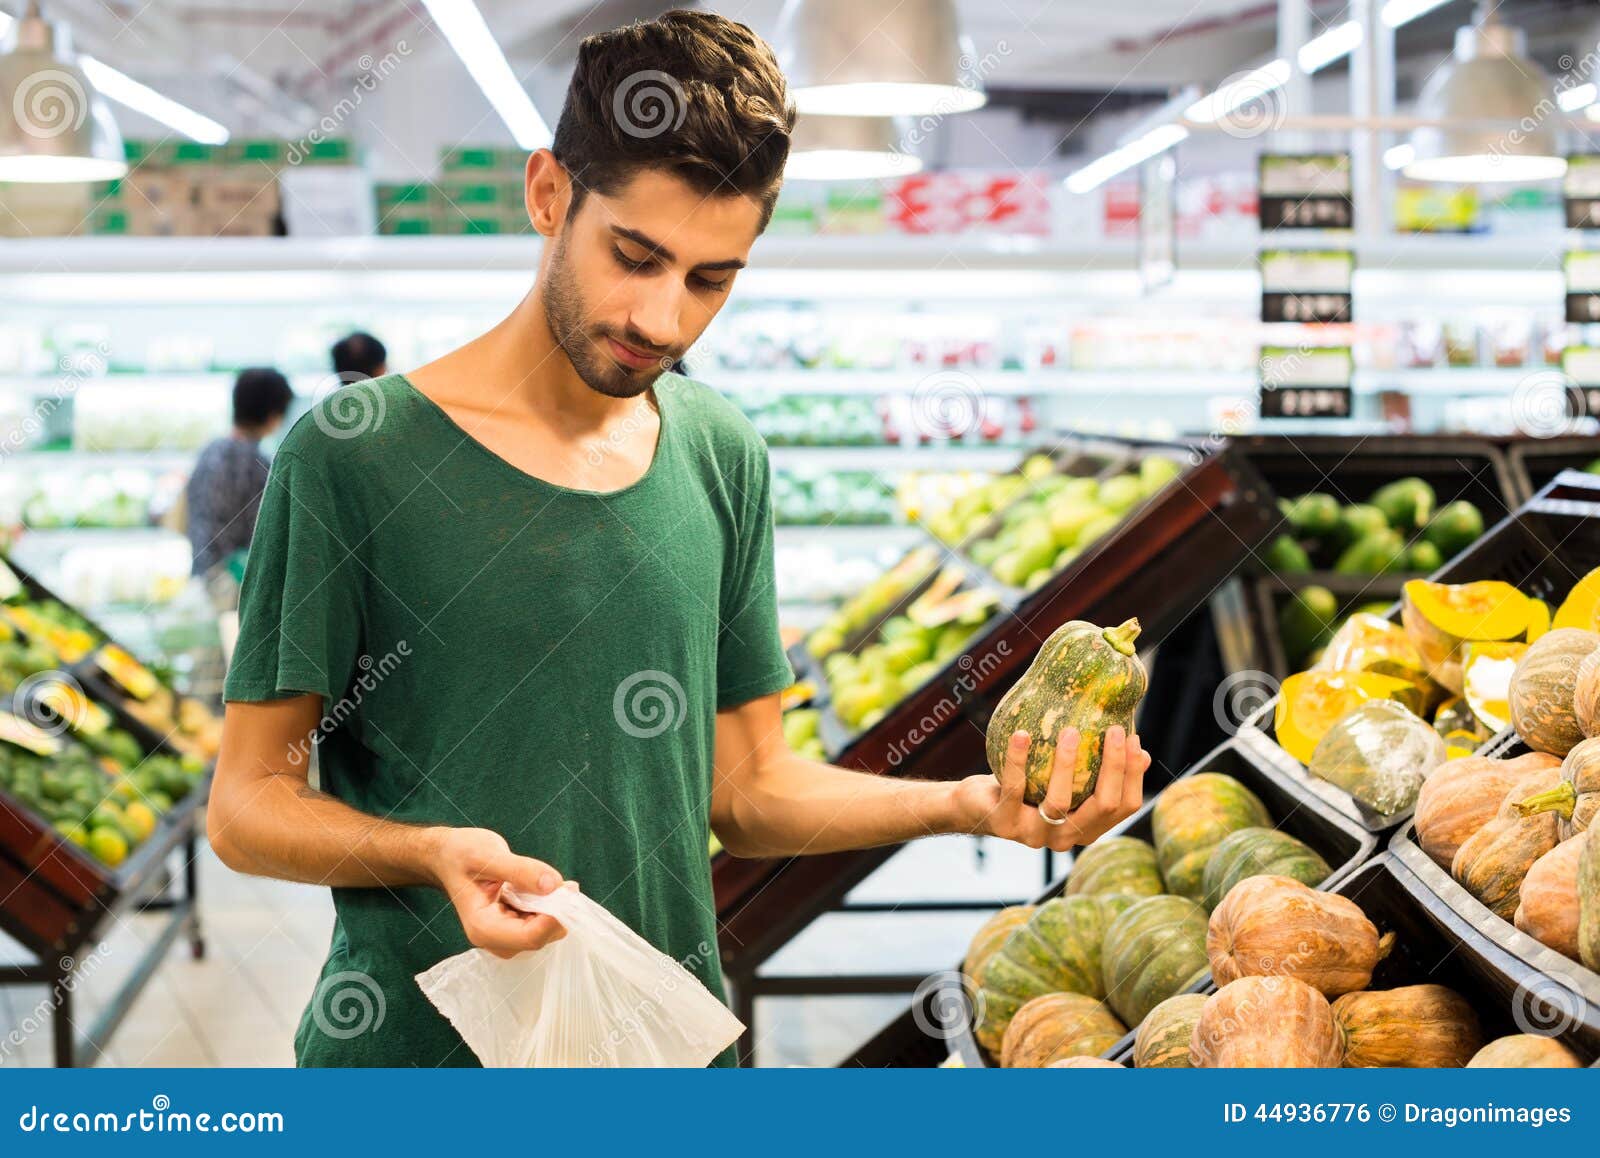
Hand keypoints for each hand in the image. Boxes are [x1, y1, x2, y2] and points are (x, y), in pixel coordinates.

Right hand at [426, 827, 568, 958]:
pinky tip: (546, 887)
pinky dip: (551, 906)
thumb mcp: (488, 855)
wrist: (448, 856)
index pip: (530, 937)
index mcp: (483, 927)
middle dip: (558, 912)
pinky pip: (541, 923)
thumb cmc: (462, 854)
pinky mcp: (514, 927)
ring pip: (545, 932)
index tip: (568, 889)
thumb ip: (520, 870)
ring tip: (552, 882)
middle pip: (540, 937)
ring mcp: (505, 936)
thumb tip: (553, 885)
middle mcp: (494, 939)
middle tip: (566, 884)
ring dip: (556, 909)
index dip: (554, 918)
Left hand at [953, 725, 1149, 850]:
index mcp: (1086, 828)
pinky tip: (1022, 734)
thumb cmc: (1028, 786)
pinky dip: (1018, 760)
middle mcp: (1066, 838)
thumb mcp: (1063, 778)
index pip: (1124, 807)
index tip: (1135, 740)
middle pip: (1102, 805)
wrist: (976, 806)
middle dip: (1114, 767)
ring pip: (1059, 803)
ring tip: (1070, 730)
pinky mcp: (1004, 825)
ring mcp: (1035, 835)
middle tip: (1114, 729)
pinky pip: (1014, 789)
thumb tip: (1139, 746)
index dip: (1134, 775)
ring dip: (1067, 764)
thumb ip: (1094, 769)